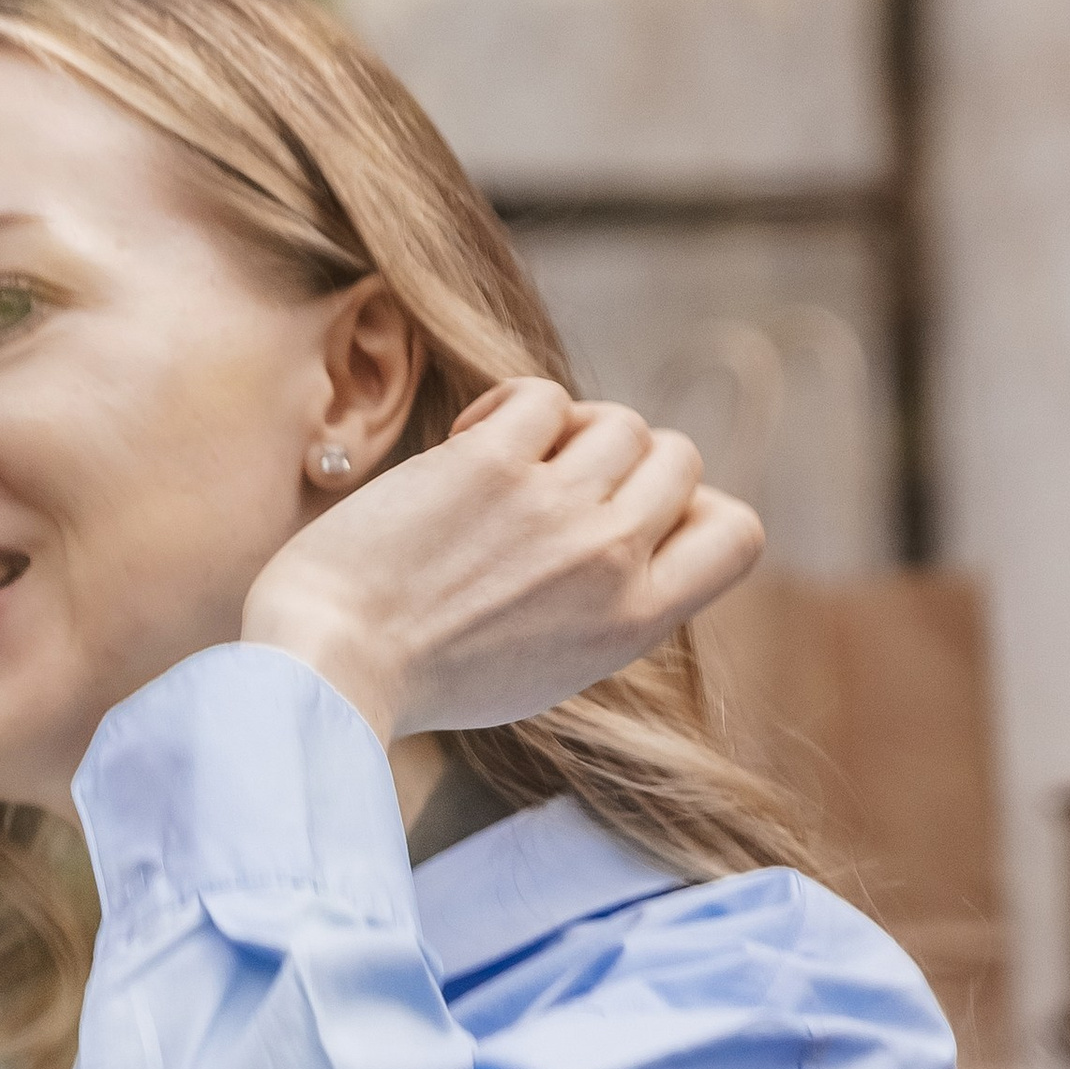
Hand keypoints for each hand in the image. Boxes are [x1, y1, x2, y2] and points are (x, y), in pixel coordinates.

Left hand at [239, 376, 761, 746]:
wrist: (331, 666)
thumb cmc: (422, 674)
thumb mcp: (549, 665)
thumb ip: (606, 602)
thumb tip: (638, 524)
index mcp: (633, 623)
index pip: (738, 534)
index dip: (693, 511)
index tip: (630, 522)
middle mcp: (610, 563)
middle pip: (679, 458)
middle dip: (621, 463)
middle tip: (551, 491)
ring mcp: (555, 508)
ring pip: (618, 420)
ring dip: (568, 431)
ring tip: (506, 467)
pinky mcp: (492, 462)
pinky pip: (541, 394)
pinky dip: (508, 408)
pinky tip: (467, 444)